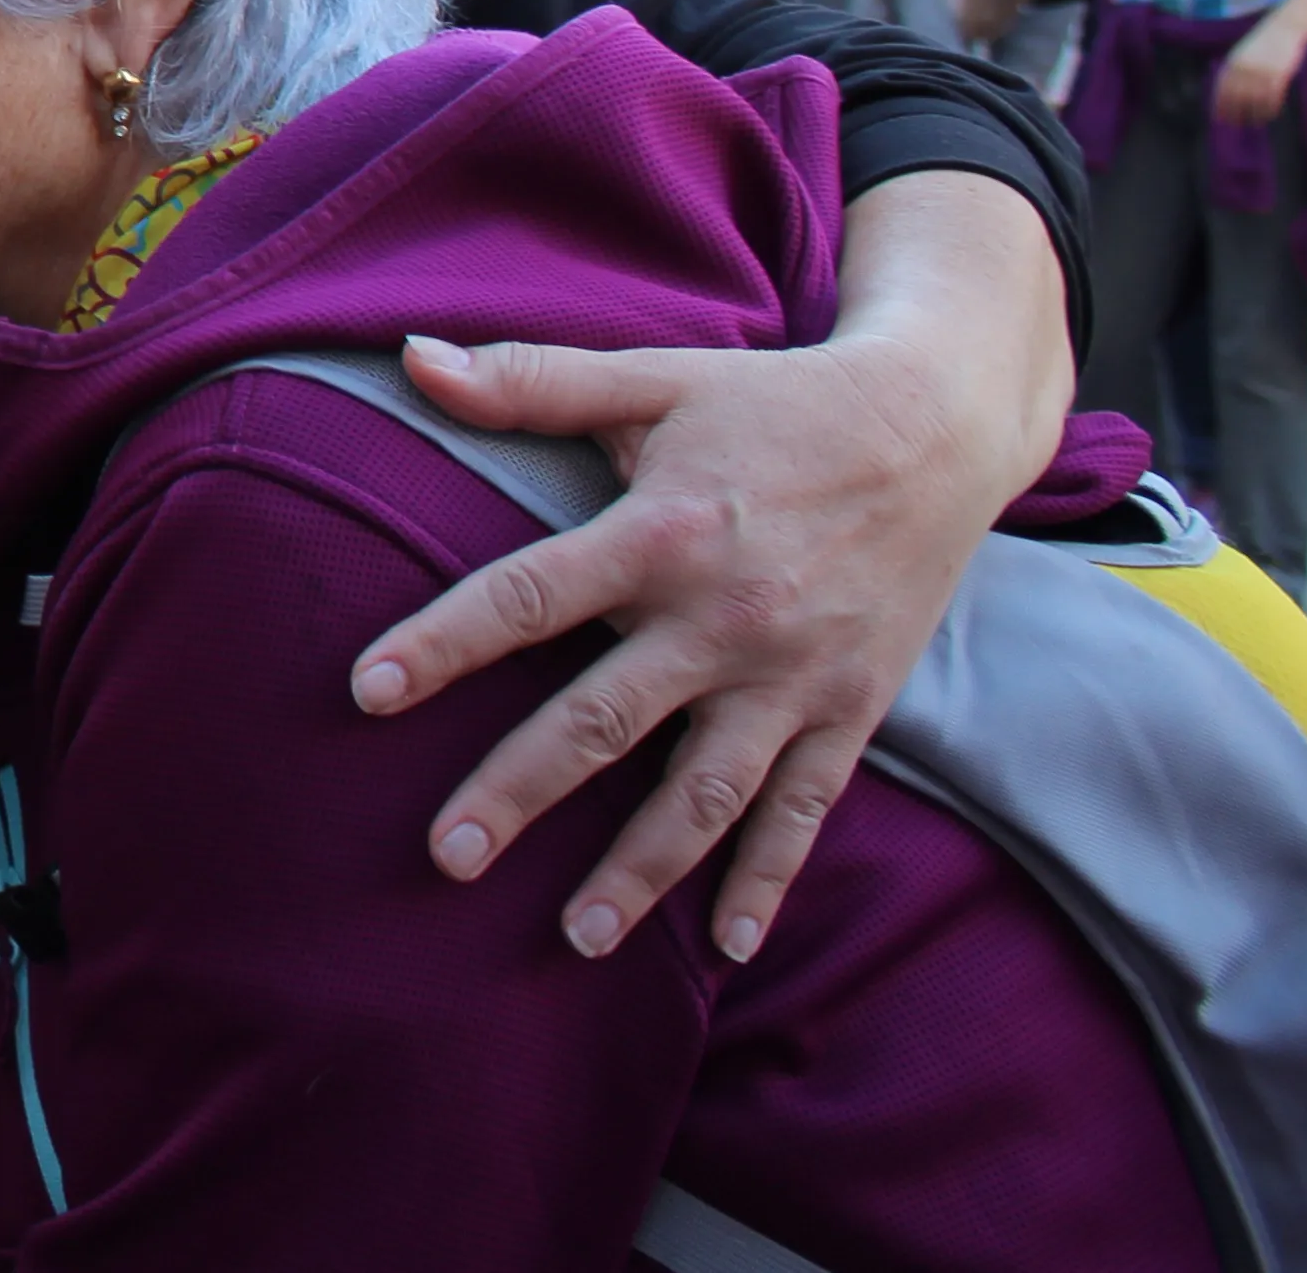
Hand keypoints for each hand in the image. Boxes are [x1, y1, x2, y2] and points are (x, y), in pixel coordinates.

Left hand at [351, 307, 1038, 965]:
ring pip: (706, 792)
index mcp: (662, 533)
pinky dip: (768, 881)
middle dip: (521, 790)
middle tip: (447, 856)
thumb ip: (531, 381)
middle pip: (604, 720)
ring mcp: (794, 675)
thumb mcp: (655, 377)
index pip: (530, 595)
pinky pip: (806, 811)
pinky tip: (724, 948)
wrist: (938, 426)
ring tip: (576, 936)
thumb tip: (411, 358)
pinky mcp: (852, 709)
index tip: (368, 690)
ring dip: (641, 868)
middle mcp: (725, 617)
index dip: (446, 640)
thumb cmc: (775, 402)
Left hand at [1209, 26, 1304, 127]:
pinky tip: (1270, 114)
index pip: (1222, 89)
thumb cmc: (1263, 42)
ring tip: (1256, 122)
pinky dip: (1271, 107)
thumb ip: (1234, 69)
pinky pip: (1273, 96)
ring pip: (1256, 99)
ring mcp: (1262, 71)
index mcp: (1233, 62)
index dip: (1220, 105)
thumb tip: (1228, 90)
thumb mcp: (1242, 52)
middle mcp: (1245, 68)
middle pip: (1237, 97)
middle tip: (1238, 124)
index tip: (1220, 118)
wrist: (1284, 27)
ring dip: (1255, 113)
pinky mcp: (1280, 74)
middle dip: (1236, 113)